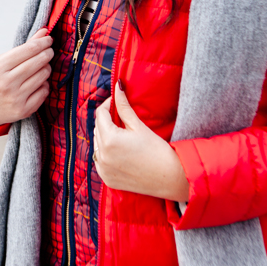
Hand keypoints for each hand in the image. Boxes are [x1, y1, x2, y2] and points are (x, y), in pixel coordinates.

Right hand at [0, 28, 53, 125]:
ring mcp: (15, 98)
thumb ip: (24, 48)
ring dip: (46, 69)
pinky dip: (44, 85)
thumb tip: (44, 32)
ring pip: (43, 76)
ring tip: (41, 67)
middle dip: (47, 53)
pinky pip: (44, 92)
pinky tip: (38, 83)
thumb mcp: (0, 61)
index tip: (48, 39)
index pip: (28, 50)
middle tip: (48, 51)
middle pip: (38, 62)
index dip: (42, 42)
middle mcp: (6, 83)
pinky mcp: (23, 111)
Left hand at [93, 82, 188, 201]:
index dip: (107, 105)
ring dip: (104, 136)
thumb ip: (124, 106)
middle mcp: (102, 155)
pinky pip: (99, 160)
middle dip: (106, 120)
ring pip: (97, 144)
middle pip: (97, 129)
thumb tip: (118, 86)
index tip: (115, 102)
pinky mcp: (107, 179)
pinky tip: (119, 151)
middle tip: (120, 117)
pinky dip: (105, 153)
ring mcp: (103, 169)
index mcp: (109, 139)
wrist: (169, 177)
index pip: (100, 114)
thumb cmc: (157, 150)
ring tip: (121, 134)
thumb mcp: (138, 126)